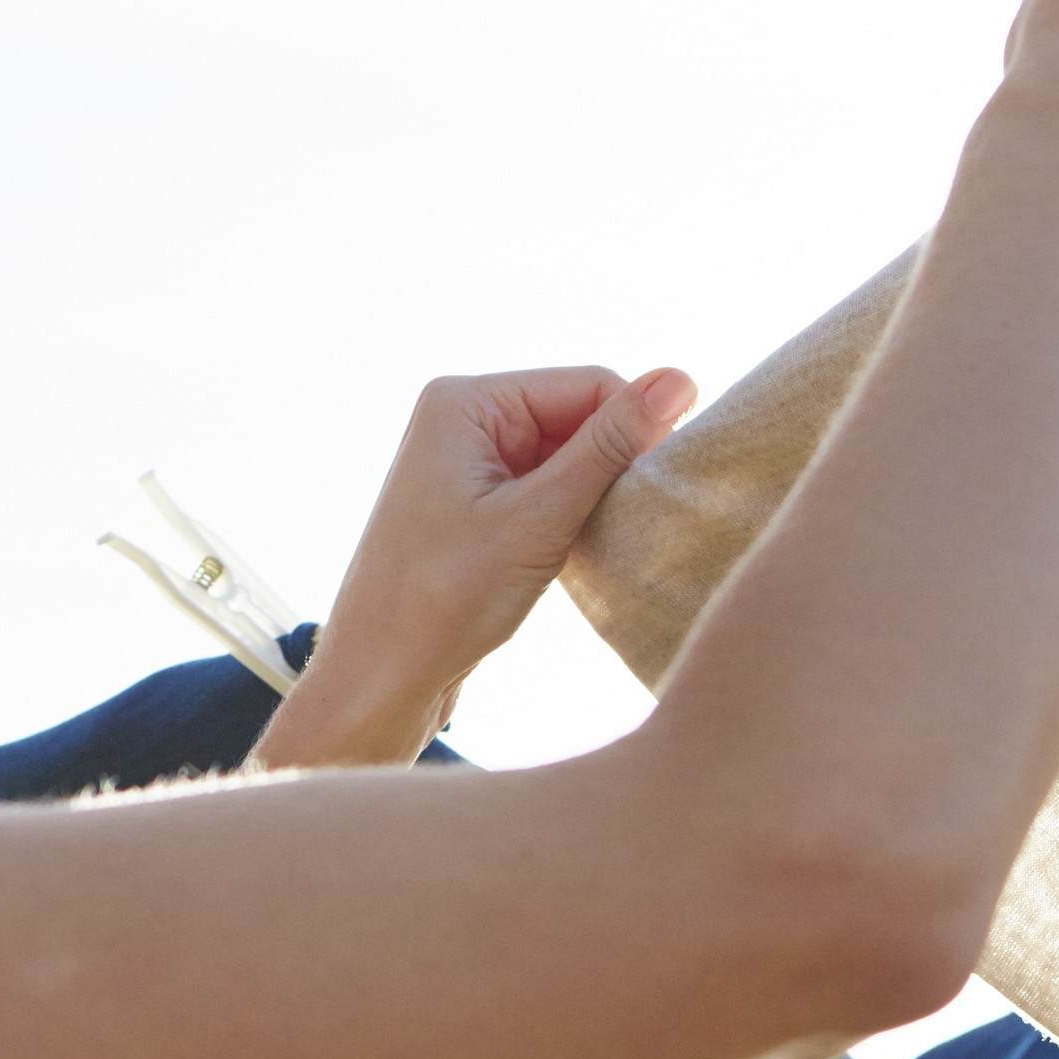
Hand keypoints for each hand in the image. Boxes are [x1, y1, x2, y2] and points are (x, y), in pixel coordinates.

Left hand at [252, 366, 696, 769]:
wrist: (379, 680)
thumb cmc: (443, 600)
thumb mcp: (539, 518)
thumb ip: (610, 447)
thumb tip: (679, 379)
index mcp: (465, 401)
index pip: (589, 383)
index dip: (636, 429)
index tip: (660, 489)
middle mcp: (462, 419)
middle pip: (578, 418)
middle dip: (611, 467)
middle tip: (624, 524)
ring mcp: (467, 463)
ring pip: (568, 459)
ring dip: (593, 498)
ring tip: (589, 547)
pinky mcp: (476, 506)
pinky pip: (547, 490)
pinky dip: (572, 519)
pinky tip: (574, 557)